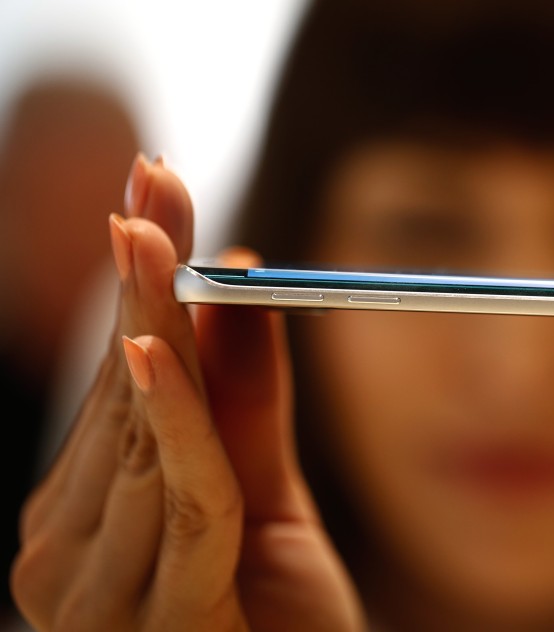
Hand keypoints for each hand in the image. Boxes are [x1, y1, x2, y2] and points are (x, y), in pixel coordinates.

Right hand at [12, 155, 364, 630]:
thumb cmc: (277, 621)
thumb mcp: (268, 497)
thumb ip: (246, 401)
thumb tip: (236, 280)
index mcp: (84, 516)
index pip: (119, 378)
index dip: (140, 280)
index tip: (153, 185)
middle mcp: (66, 551)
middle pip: (123, 392)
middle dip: (143, 280)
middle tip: (153, 177)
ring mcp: (92, 595)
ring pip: (146, 436)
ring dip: (155, 328)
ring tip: (152, 228)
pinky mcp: (154, 626)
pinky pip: (181, 498)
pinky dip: (172, 421)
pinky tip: (152, 351)